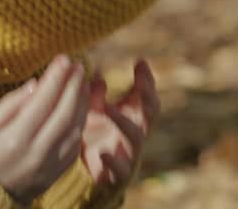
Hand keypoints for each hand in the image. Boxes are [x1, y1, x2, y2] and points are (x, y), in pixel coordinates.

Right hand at [0, 55, 90, 204]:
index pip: (43, 101)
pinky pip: (73, 148)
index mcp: (14, 139)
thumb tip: (36, 85)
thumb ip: (10, 105)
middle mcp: (35, 154)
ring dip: (83, 105)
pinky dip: (79, 126)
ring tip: (83, 84)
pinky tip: (80, 110)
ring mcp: (47, 167)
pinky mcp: (53, 176)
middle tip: (79, 66)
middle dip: (74, 87)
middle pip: (64, 114)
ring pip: (74, 131)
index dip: (56, 77)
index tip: (64, 58)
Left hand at [80, 60, 160, 187]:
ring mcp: (130, 152)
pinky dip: (114, 162)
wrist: (86, 173)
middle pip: (150, 113)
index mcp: (133, 115)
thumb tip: (95, 70)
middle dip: (148, 97)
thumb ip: (95, 93)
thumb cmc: (95, 135)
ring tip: (107, 109)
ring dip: (123, 121)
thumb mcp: (93, 111)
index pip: (147, 95)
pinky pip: (122, 169)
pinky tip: (104, 153)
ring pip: (135, 136)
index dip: (147, 79)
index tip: (140, 61)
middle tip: (141, 84)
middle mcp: (136, 131)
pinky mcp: (119, 174)